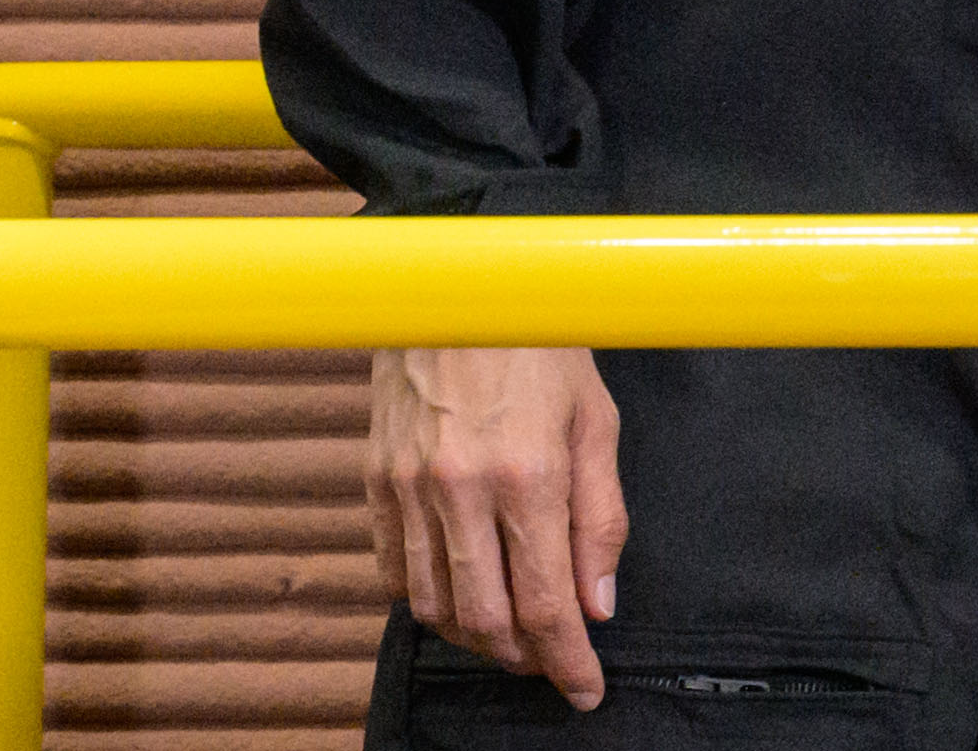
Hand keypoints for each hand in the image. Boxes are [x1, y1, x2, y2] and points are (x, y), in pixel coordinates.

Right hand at [370, 344, 623, 707]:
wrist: (456, 287)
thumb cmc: (541, 344)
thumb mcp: (597, 420)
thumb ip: (602, 518)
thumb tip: (599, 603)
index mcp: (528, 475)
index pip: (547, 602)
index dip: (568, 660)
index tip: (585, 690)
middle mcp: (461, 492)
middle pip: (486, 620)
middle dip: (524, 657)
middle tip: (552, 662)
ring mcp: (409, 491)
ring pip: (436, 607)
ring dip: (476, 637)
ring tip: (511, 635)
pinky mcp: (375, 485)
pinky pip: (396, 574)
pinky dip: (429, 602)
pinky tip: (459, 596)